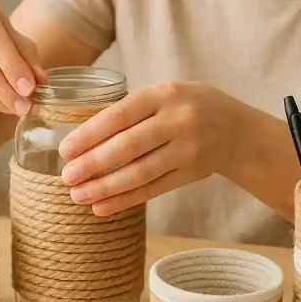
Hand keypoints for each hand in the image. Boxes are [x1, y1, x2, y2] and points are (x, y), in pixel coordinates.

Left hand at [57, 82, 238, 216]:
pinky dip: (125, 200)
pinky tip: (101, 207)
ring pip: (140, 173)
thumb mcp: (164, 94)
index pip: (119, 115)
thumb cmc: (186, 106)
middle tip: (67, 177)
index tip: (65, 150)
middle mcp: (178, 120)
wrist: (235, 127)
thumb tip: (81, 140)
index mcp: (164, 94)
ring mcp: (188, 149)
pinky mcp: (192, 174)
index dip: (89, 134)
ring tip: (78, 196)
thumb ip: (130, 111)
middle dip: (93, 164)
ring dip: (105, 187)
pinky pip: (153, 189)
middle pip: (128, 147)